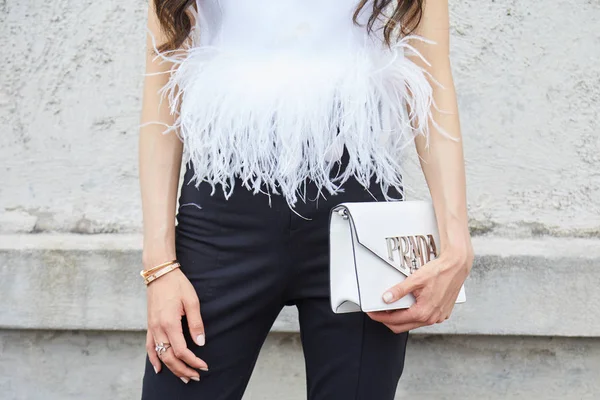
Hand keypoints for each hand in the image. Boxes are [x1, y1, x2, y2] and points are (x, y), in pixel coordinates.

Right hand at [145, 267, 208, 382]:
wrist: (160, 273)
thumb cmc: (178, 285)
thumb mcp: (192, 301)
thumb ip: (196, 324)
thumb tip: (201, 343)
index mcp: (170, 323)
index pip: (182, 350)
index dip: (193, 361)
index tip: (204, 366)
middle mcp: (158, 328)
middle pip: (169, 357)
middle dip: (183, 369)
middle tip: (196, 376)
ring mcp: (152, 327)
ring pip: (159, 355)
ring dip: (171, 368)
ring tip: (183, 377)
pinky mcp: (150, 325)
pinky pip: (149, 347)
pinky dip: (153, 359)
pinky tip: (158, 369)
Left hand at [367, 246, 472, 333]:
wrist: (457, 267)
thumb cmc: (440, 271)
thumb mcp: (415, 279)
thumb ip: (399, 291)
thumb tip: (386, 298)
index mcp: (423, 312)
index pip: (395, 321)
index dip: (380, 317)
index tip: (373, 313)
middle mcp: (431, 318)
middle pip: (402, 326)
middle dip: (388, 320)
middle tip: (379, 311)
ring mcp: (438, 317)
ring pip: (413, 323)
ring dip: (401, 317)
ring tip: (392, 307)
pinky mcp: (442, 313)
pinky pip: (423, 319)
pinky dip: (413, 314)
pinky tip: (409, 305)